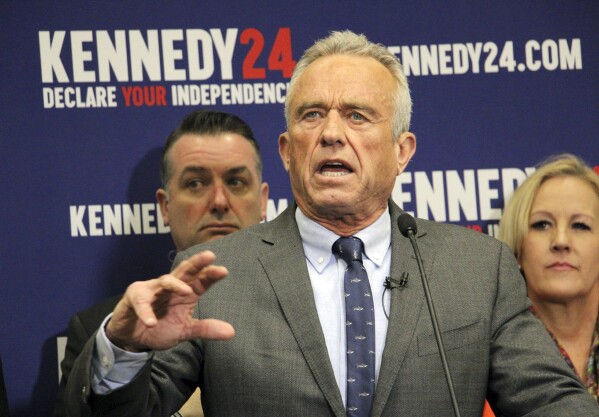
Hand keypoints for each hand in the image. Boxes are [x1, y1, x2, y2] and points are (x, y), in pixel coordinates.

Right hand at [105, 251, 234, 350]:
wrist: (132, 337)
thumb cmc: (160, 327)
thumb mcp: (184, 330)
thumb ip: (205, 329)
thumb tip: (231, 332)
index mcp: (186, 292)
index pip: (201, 281)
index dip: (211, 275)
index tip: (223, 271)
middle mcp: (171, 286)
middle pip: (185, 271)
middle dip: (197, 263)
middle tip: (209, 256)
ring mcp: (152, 289)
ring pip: (164, 281)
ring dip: (175, 284)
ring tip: (186, 292)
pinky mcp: (134, 298)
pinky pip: (140, 302)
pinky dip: (145, 312)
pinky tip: (151, 322)